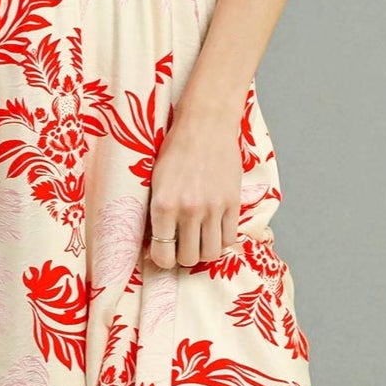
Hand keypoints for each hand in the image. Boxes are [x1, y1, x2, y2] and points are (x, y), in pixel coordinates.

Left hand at [145, 97, 242, 269]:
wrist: (205, 125)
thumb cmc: (176, 150)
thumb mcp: (155, 182)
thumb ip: (155, 214)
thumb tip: (153, 248)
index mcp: (163, 205)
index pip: (162, 254)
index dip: (161, 260)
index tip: (163, 254)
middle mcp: (188, 210)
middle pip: (188, 258)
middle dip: (183, 256)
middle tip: (181, 245)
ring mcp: (213, 208)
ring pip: (211, 253)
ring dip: (203, 251)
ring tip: (199, 239)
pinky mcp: (233, 203)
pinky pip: (229, 238)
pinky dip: (221, 239)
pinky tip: (214, 229)